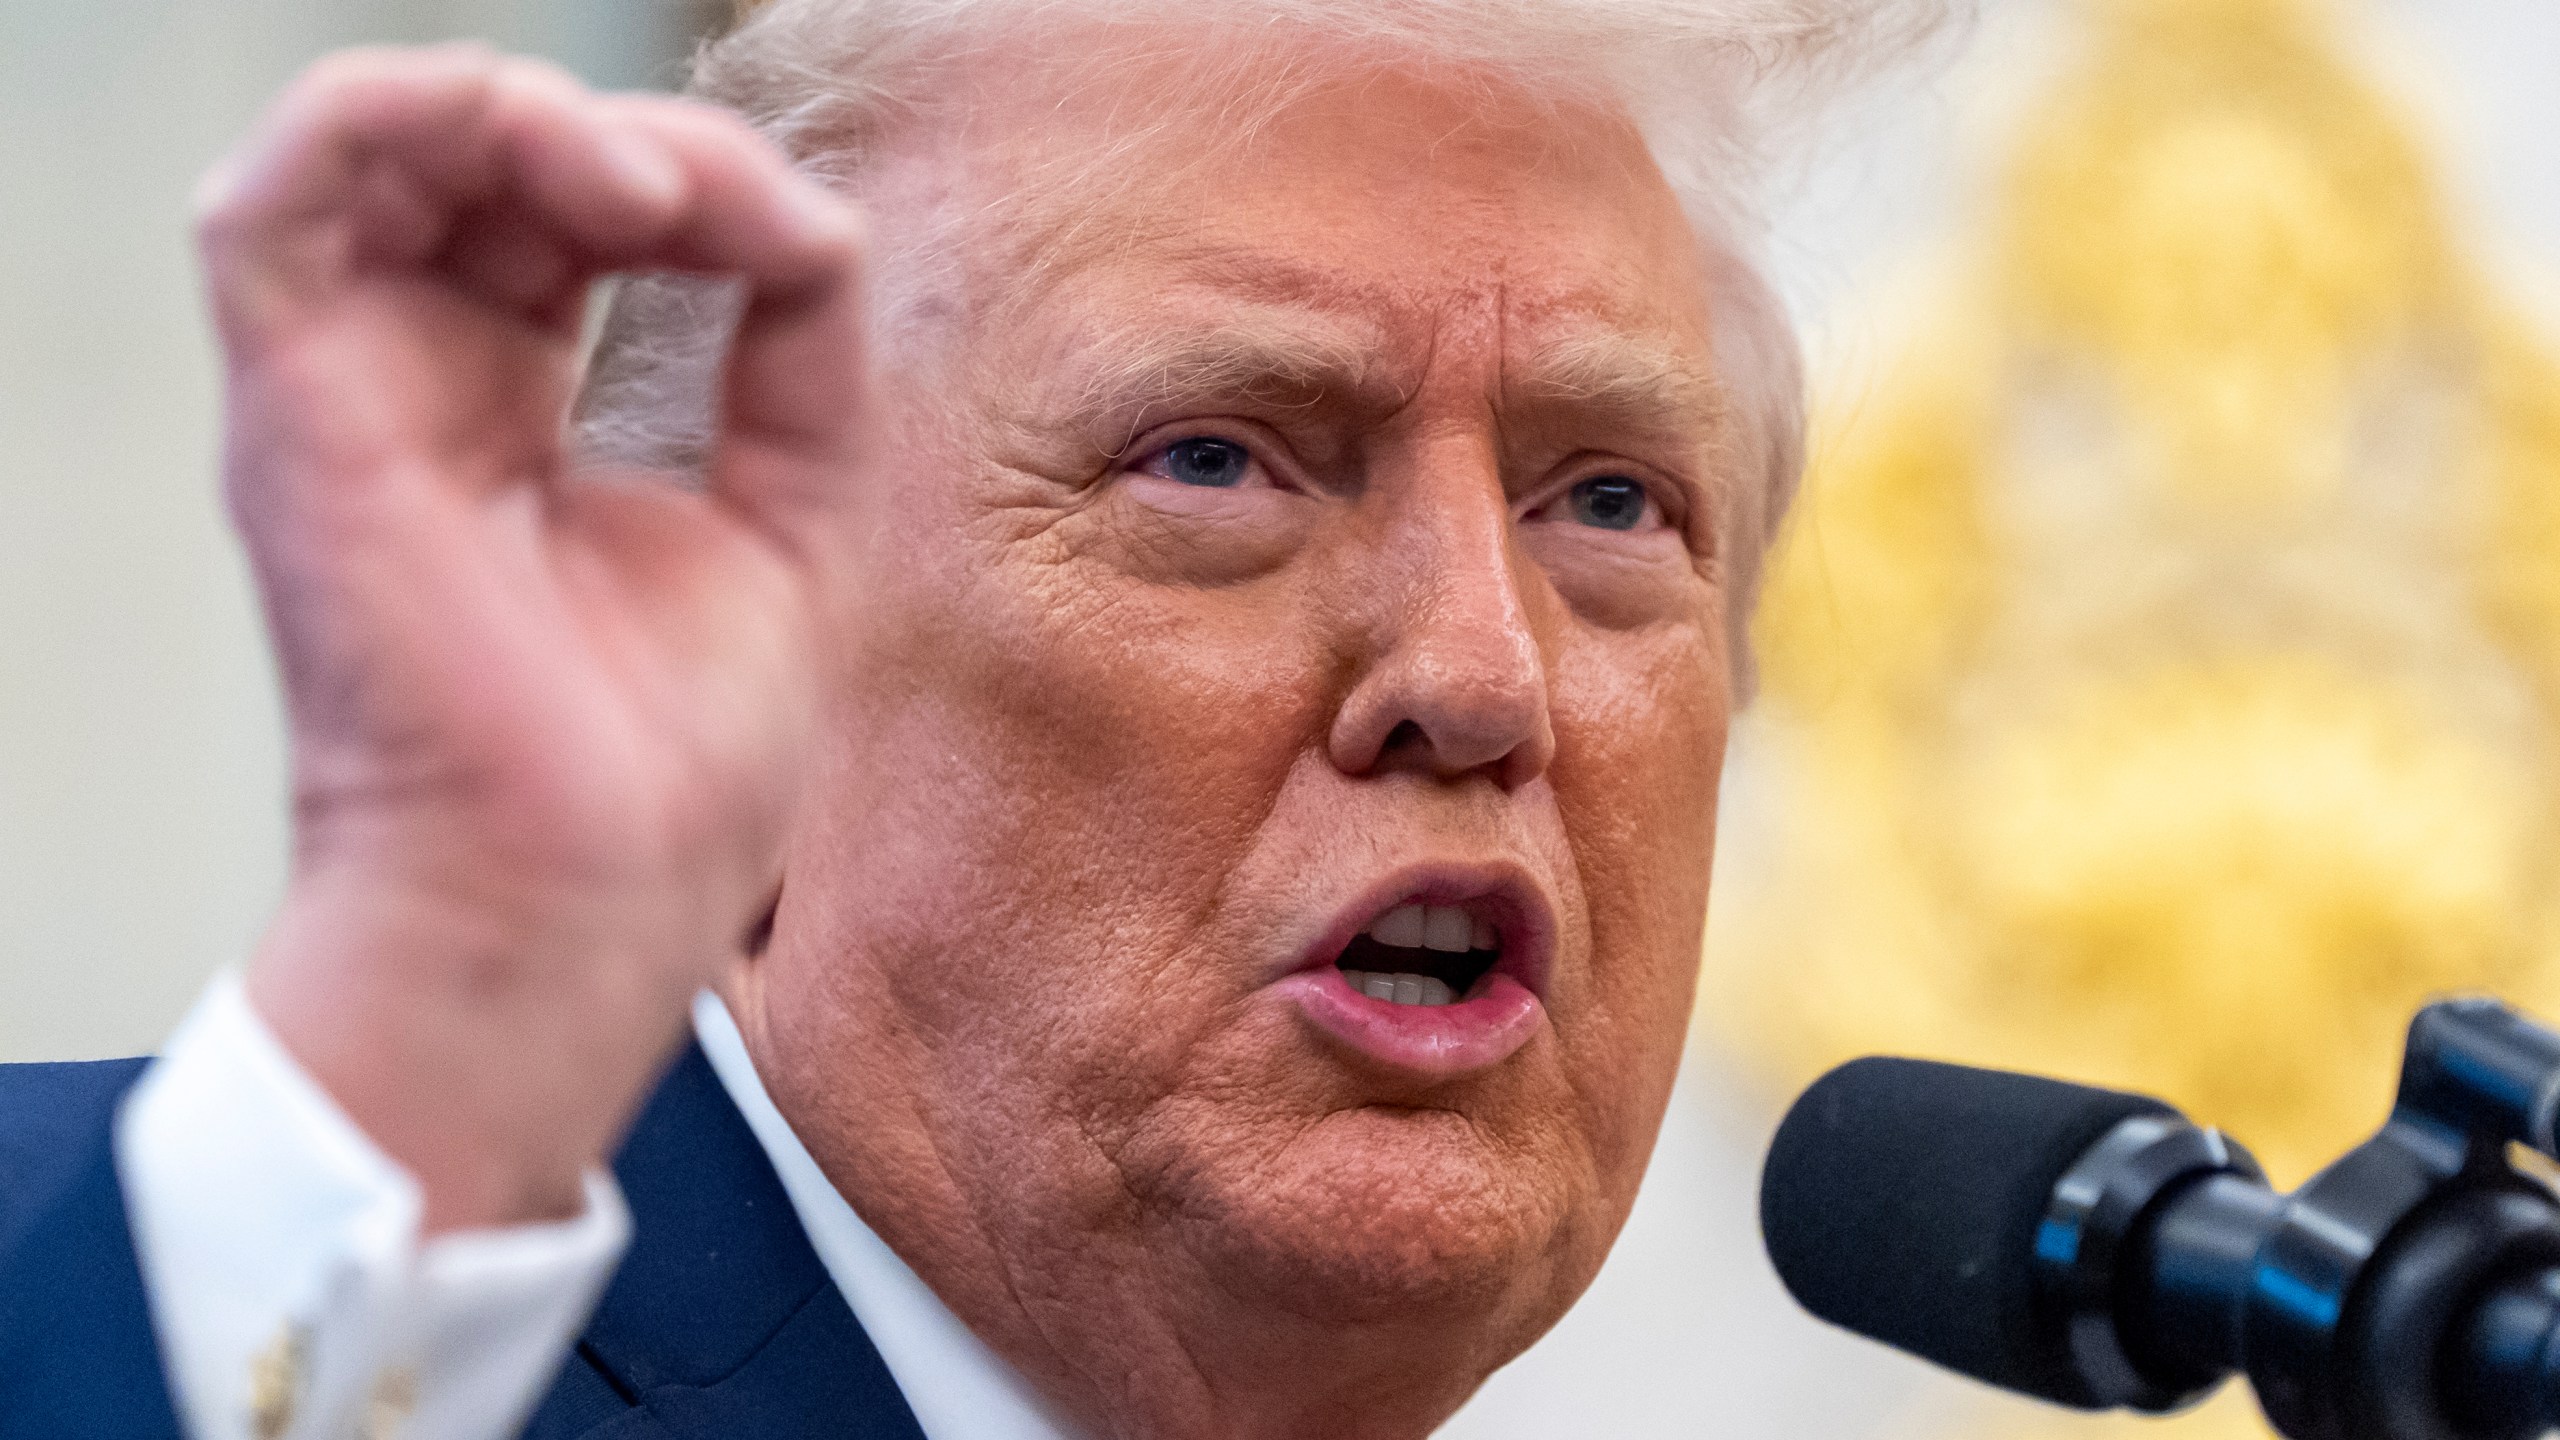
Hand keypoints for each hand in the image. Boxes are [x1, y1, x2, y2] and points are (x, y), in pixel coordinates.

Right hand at [204, 45, 867, 1230]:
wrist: (587, 911)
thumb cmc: (664, 780)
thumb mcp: (791, 522)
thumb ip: (797, 360)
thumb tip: (808, 223)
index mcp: (510, 415)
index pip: (567, 218)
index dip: (686, 182)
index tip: (794, 246)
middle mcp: (412, 389)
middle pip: (478, 165)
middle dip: (616, 139)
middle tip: (715, 206)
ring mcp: (347, 398)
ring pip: (368, 145)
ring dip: (514, 112)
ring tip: (643, 189)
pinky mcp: (299, 416)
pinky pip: (274, 200)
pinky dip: (401, 123)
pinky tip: (559, 171)